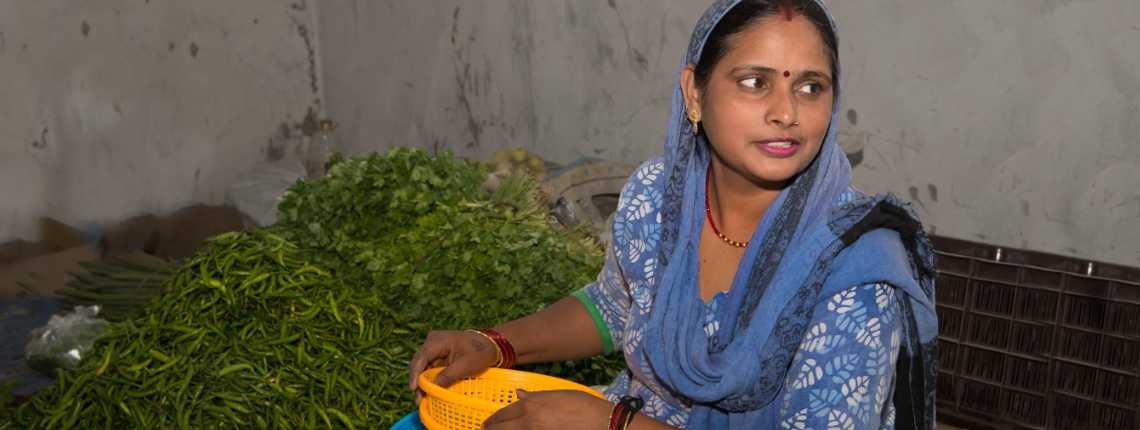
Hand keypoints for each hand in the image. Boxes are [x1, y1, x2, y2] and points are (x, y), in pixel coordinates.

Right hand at [408, 330, 498, 403]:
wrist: (491, 345)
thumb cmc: (479, 352)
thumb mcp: (465, 365)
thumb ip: (447, 376)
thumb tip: (432, 388)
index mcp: (437, 340)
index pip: (421, 358)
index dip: (415, 374)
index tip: (413, 388)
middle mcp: (432, 342)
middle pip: (419, 363)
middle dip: (417, 381)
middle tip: (418, 399)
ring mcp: (435, 349)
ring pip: (423, 368)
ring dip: (422, 383)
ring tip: (421, 399)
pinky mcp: (439, 356)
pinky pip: (430, 368)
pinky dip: (429, 380)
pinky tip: (429, 392)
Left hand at [483, 389, 610, 429]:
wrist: (601, 423)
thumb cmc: (582, 406)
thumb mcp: (557, 396)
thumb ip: (535, 397)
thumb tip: (519, 395)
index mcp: (531, 406)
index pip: (503, 415)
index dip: (492, 421)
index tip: (487, 425)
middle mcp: (528, 422)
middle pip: (499, 429)